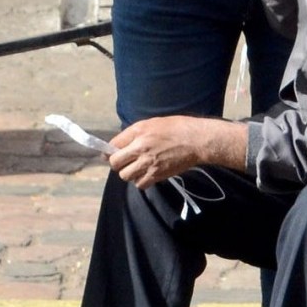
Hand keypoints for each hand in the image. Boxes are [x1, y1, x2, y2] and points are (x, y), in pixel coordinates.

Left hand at [108, 116, 245, 188]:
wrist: (196, 140)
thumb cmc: (176, 127)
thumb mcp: (152, 123)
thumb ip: (134, 134)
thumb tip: (118, 144)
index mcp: (138, 133)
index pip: (113, 145)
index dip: (110, 151)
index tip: (113, 153)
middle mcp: (140, 149)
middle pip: (115, 163)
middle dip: (118, 163)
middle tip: (127, 161)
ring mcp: (148, 163)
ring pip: (126, 176)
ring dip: (129, 173)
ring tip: (138, 168)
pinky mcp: (157, 175)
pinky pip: (140, 184)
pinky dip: (141, 181)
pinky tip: (147, 174)